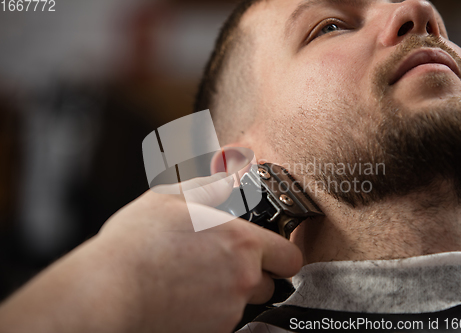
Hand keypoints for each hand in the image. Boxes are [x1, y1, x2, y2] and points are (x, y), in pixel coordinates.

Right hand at [0, 173, 301, 332]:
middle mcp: (242, 279)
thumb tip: (231, 174)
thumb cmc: (137, 243)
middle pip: (269, 283)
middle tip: (223, 264)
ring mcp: (228, 311)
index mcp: (241, 243)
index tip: (271, 251)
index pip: (290, 256)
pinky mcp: (212, 332)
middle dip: (254, 274)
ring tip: (195, 279)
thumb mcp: (172, 198)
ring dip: (230, 293)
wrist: (108, 291)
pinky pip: (223, 321)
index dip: (282, 252)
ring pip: (245, 304)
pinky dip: (210, 312)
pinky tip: (184, 297)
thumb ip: (211, 186)